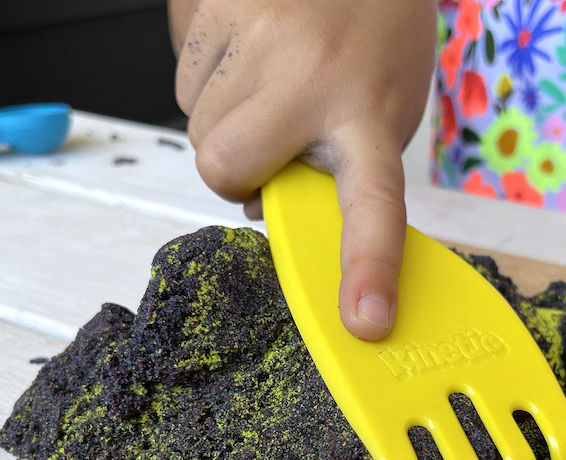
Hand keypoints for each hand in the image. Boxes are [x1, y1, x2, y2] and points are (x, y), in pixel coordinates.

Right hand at [169, 0, 437, 339]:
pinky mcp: (219, 6)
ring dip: (224, 124)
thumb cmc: (373, 38)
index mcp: (371, 113)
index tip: (364, 322)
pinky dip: (209, 85)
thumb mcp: (381, 109)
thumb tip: (258, 204)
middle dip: (233, 174)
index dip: (367, 268)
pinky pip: (184, 81)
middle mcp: (314, 76)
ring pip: (197, 126)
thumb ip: (333, 167)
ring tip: (268, 87)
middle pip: (223, 168)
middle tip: (270, 146)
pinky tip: (248, 59)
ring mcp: (261, 36)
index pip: (372, 205)